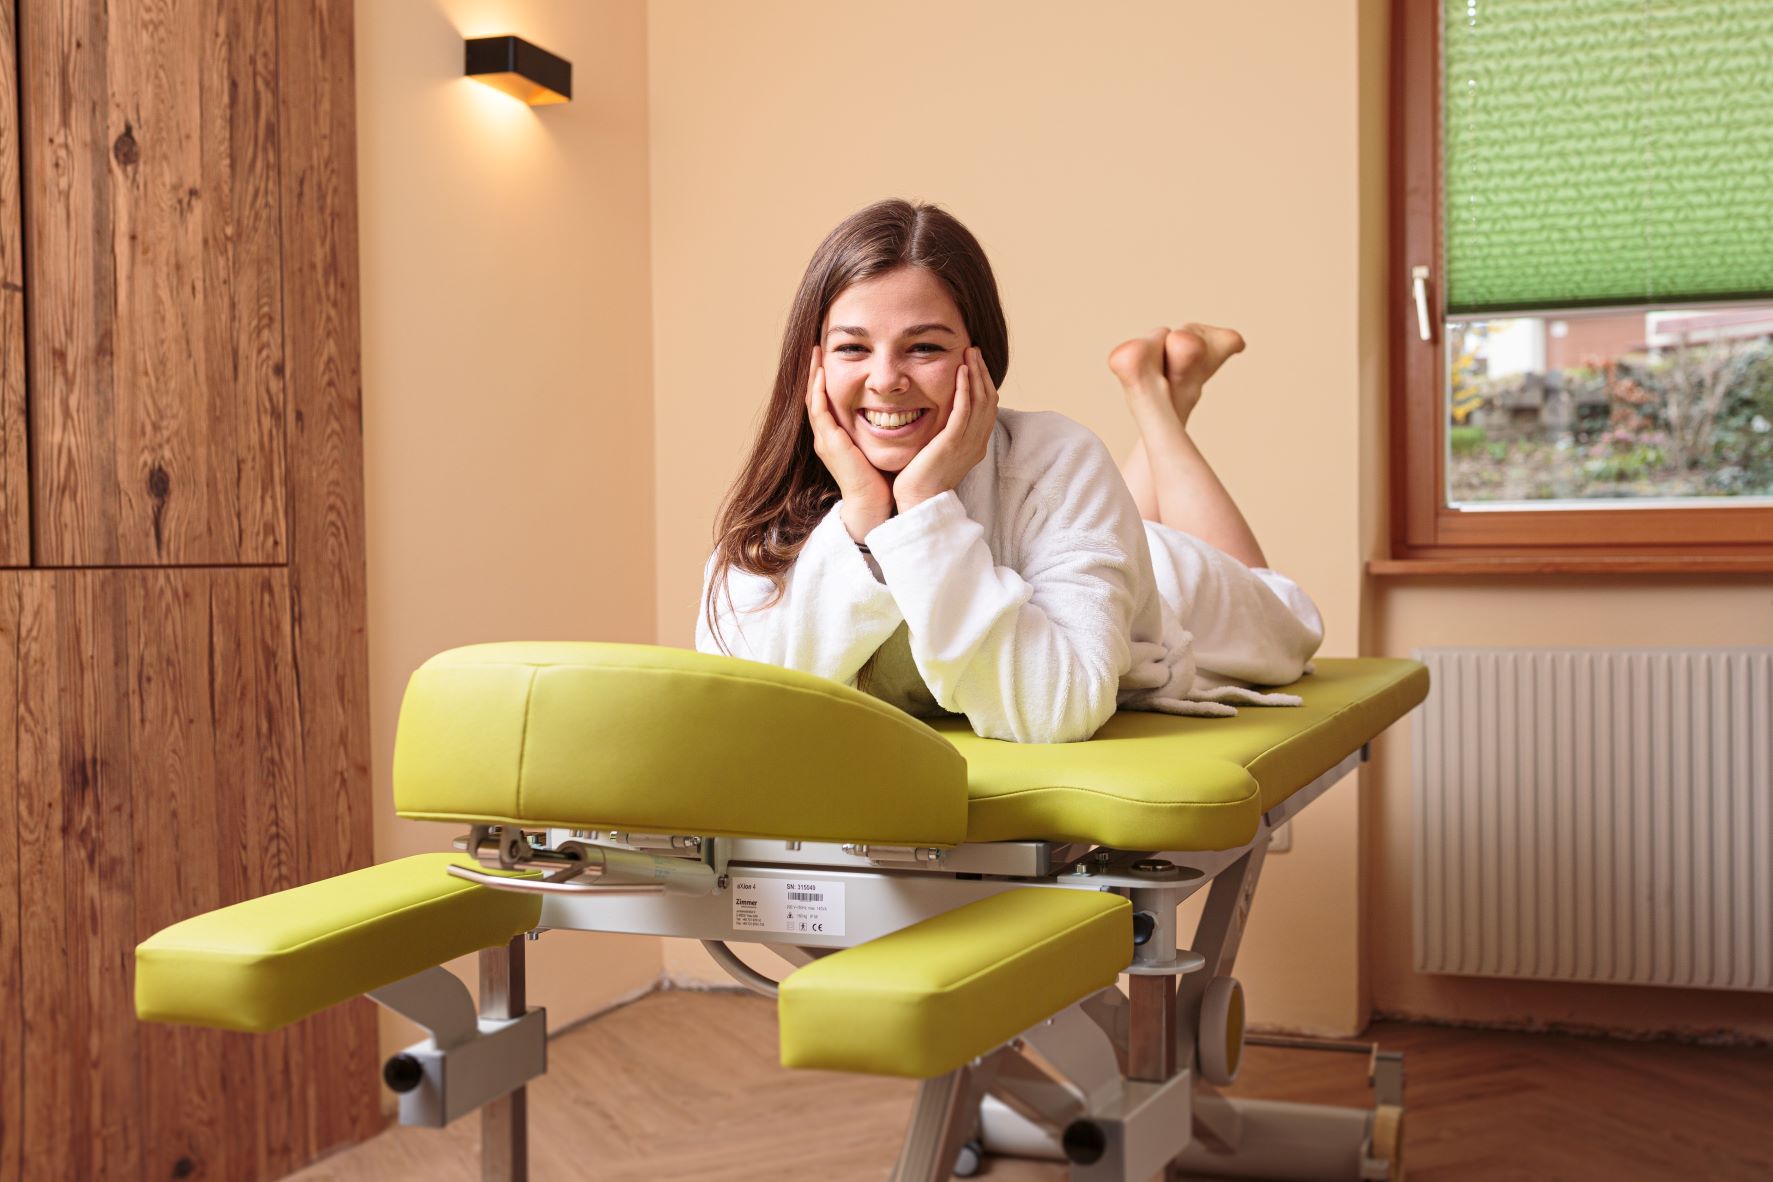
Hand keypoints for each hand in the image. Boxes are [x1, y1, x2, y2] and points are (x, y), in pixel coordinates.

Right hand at [804, 346, 892, 540]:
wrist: (873, 504)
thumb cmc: (880, 479)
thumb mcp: (878, 446)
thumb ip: (881, 428)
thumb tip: (896, 410)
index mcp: (836, 437)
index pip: (826, 401)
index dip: (825, 379)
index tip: (831, 357)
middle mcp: (826, 437)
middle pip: (814, 397)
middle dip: (815, 371)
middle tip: (818, 347)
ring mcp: (825, 440)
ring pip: (812, 400)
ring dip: (813, 375)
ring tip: (816, 353)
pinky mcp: (830, 443)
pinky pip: (819, 411)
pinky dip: (818, 391)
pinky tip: (821, 373)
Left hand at [894, 346, 998, 511]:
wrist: (918, 502)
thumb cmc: (922, 479)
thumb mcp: (939, 451)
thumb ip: (945, 433)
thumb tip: (940, 414)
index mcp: (976, 445)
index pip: (987, 407)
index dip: (983, 383)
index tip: (974, 363)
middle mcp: (977, 443)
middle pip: (988, 400)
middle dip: (982, 372)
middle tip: (974, 350)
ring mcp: (967, 443)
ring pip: (980, 401)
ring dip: (976, 374)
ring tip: (970, 353)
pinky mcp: (952, 443)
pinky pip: (964, 410)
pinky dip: (965, 389)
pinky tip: (961, 371)